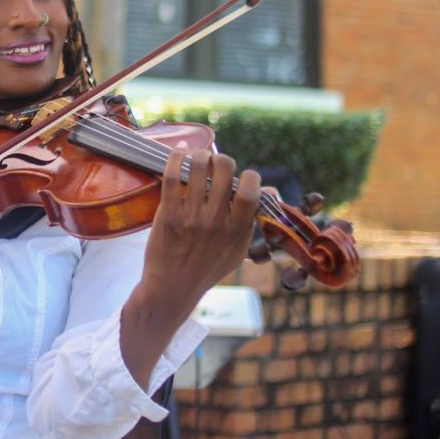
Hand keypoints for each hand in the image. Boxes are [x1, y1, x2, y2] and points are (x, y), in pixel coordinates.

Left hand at [140, 146, 260, 315]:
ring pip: (198, 167)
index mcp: (237, 230)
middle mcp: (216, 221)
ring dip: (199, 154)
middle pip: (224, 169)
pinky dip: (175, 158)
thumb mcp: (238, 249)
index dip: (249, 175)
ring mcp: (191, 216)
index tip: (241, 177)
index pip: (250, 189)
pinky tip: (179, 150)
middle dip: (222, 159)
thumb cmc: (207, 268)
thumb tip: (271, 191)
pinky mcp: (168, 214)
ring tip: (198, 156)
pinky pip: (172, 177)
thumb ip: (253, 221)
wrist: (172, 287)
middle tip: (215, 164)